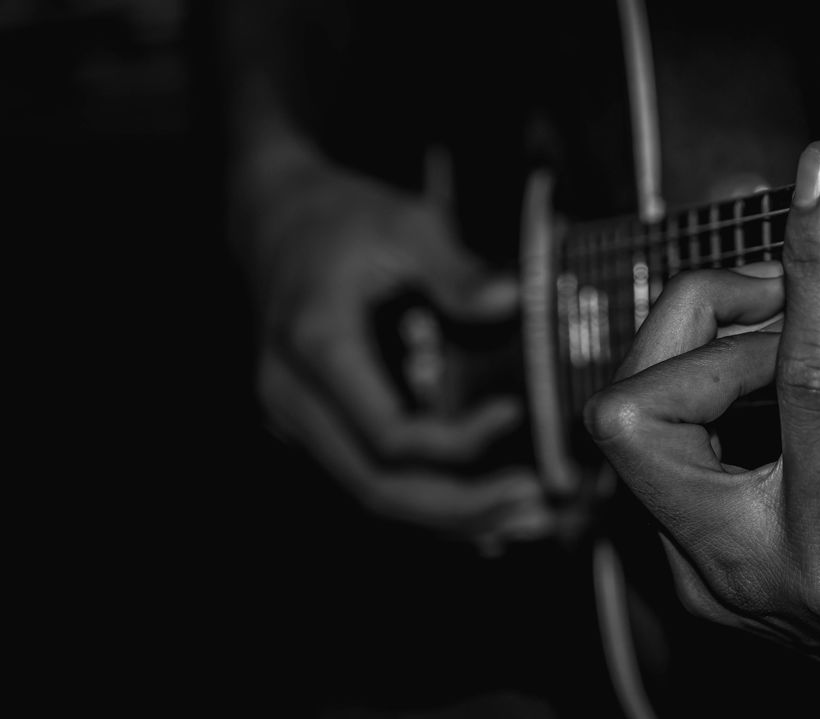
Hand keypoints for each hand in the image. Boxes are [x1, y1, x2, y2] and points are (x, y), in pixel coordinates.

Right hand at [241, 151, 552, 551]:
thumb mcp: (403, 224)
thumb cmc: (339, 218)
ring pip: (370, 496)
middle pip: (376, 487)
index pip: (387, 434)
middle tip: (536, 506)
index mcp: (315, 346)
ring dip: (449, 519)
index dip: (456, 441)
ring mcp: (296, 420)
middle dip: (461, 508)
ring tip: (525, 521)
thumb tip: (513, 300)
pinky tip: (483, 511)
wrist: (273, 219)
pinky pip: (367, 479)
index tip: (514, 414)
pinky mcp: (313, 429)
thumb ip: (456, 268)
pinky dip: (426, 501)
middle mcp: (293, 397)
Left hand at [586, 142, 819, 715]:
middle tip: (784, 293)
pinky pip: (661, 450)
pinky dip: (702, 387)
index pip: (805, 385)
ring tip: (782, 325)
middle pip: (634, 412)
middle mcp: (744, 572)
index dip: (814, 266)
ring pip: (628, 425)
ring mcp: (705, 573)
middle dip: (696, 322)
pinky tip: (767, 372)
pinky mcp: (696, 563)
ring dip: (694, 349)